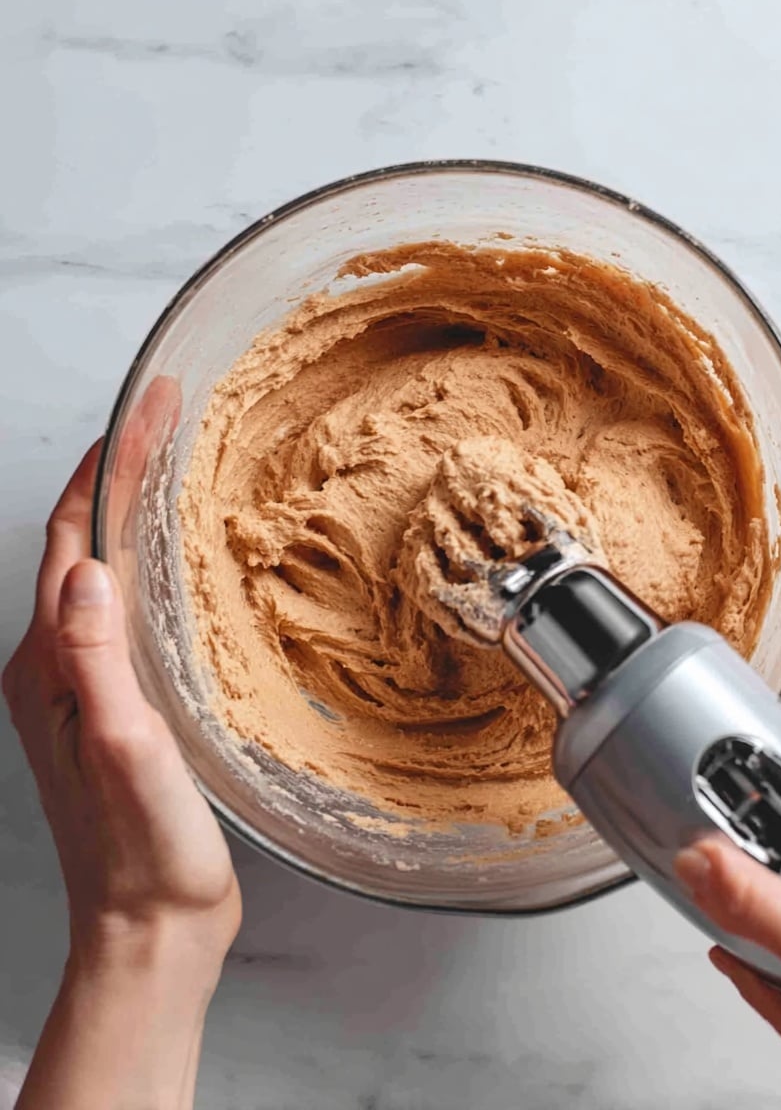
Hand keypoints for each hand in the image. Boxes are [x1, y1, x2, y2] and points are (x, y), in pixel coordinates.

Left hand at [2, 436, 239, 1108]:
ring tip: (175, 460)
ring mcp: (83, 682)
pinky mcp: (116, 700)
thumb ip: (96, 663)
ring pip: (101, 568)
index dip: (110, 464)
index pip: (73, 537)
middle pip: (81, 540)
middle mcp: (54, 664)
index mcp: (49, 665)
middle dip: (120, 467)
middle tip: (170, 412)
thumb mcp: (123, 752)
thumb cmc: (142, 850)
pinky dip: (148, 558)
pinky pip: (124, 606)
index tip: (151, 406)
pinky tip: (180, 555)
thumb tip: (87, 568)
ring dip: (132, 506)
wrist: (151, 925)